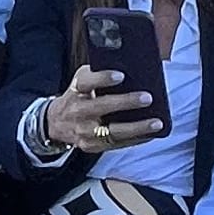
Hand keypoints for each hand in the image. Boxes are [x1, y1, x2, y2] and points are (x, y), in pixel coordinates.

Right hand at [45, 68, 163, 154]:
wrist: (57, 122)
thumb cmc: (78, 96)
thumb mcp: (81, 81)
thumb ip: (98, 74)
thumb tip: (130, 69)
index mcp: (76, 90)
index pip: (86, 82)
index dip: (103, 78)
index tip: (121, 75)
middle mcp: (78, 111)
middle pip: (102, 107)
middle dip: (126, 102)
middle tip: (148, 98)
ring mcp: (84, 131)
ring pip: (112, 131)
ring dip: (136, 127)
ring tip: (156, 123)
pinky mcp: (91, 146)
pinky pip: (116, 144)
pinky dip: (135, 139)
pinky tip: (149, 134)